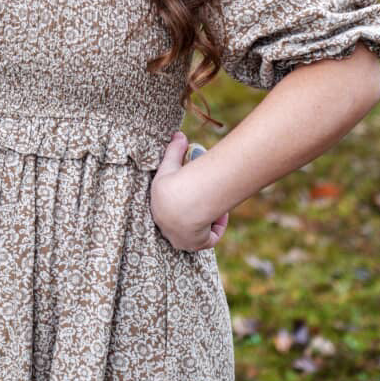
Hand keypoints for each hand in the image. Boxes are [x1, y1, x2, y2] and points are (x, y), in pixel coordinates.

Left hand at [149, 131, 228, 250]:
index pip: (170, 210)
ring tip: (216, 205)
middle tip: (208, 201)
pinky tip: (221, 214)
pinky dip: (217, 227)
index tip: (194, 193)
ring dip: (208, 220)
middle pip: (184, 224)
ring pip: (197, 232)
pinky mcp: (194, 246)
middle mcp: (166, 228)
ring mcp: (180, 239)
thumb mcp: (170, 163)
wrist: (181, 201)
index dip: (183, 202)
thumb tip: (178, 134)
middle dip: (196, 214)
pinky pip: (209, 239)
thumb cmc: (173, 182)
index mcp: (158, 210)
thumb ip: (174, 150)